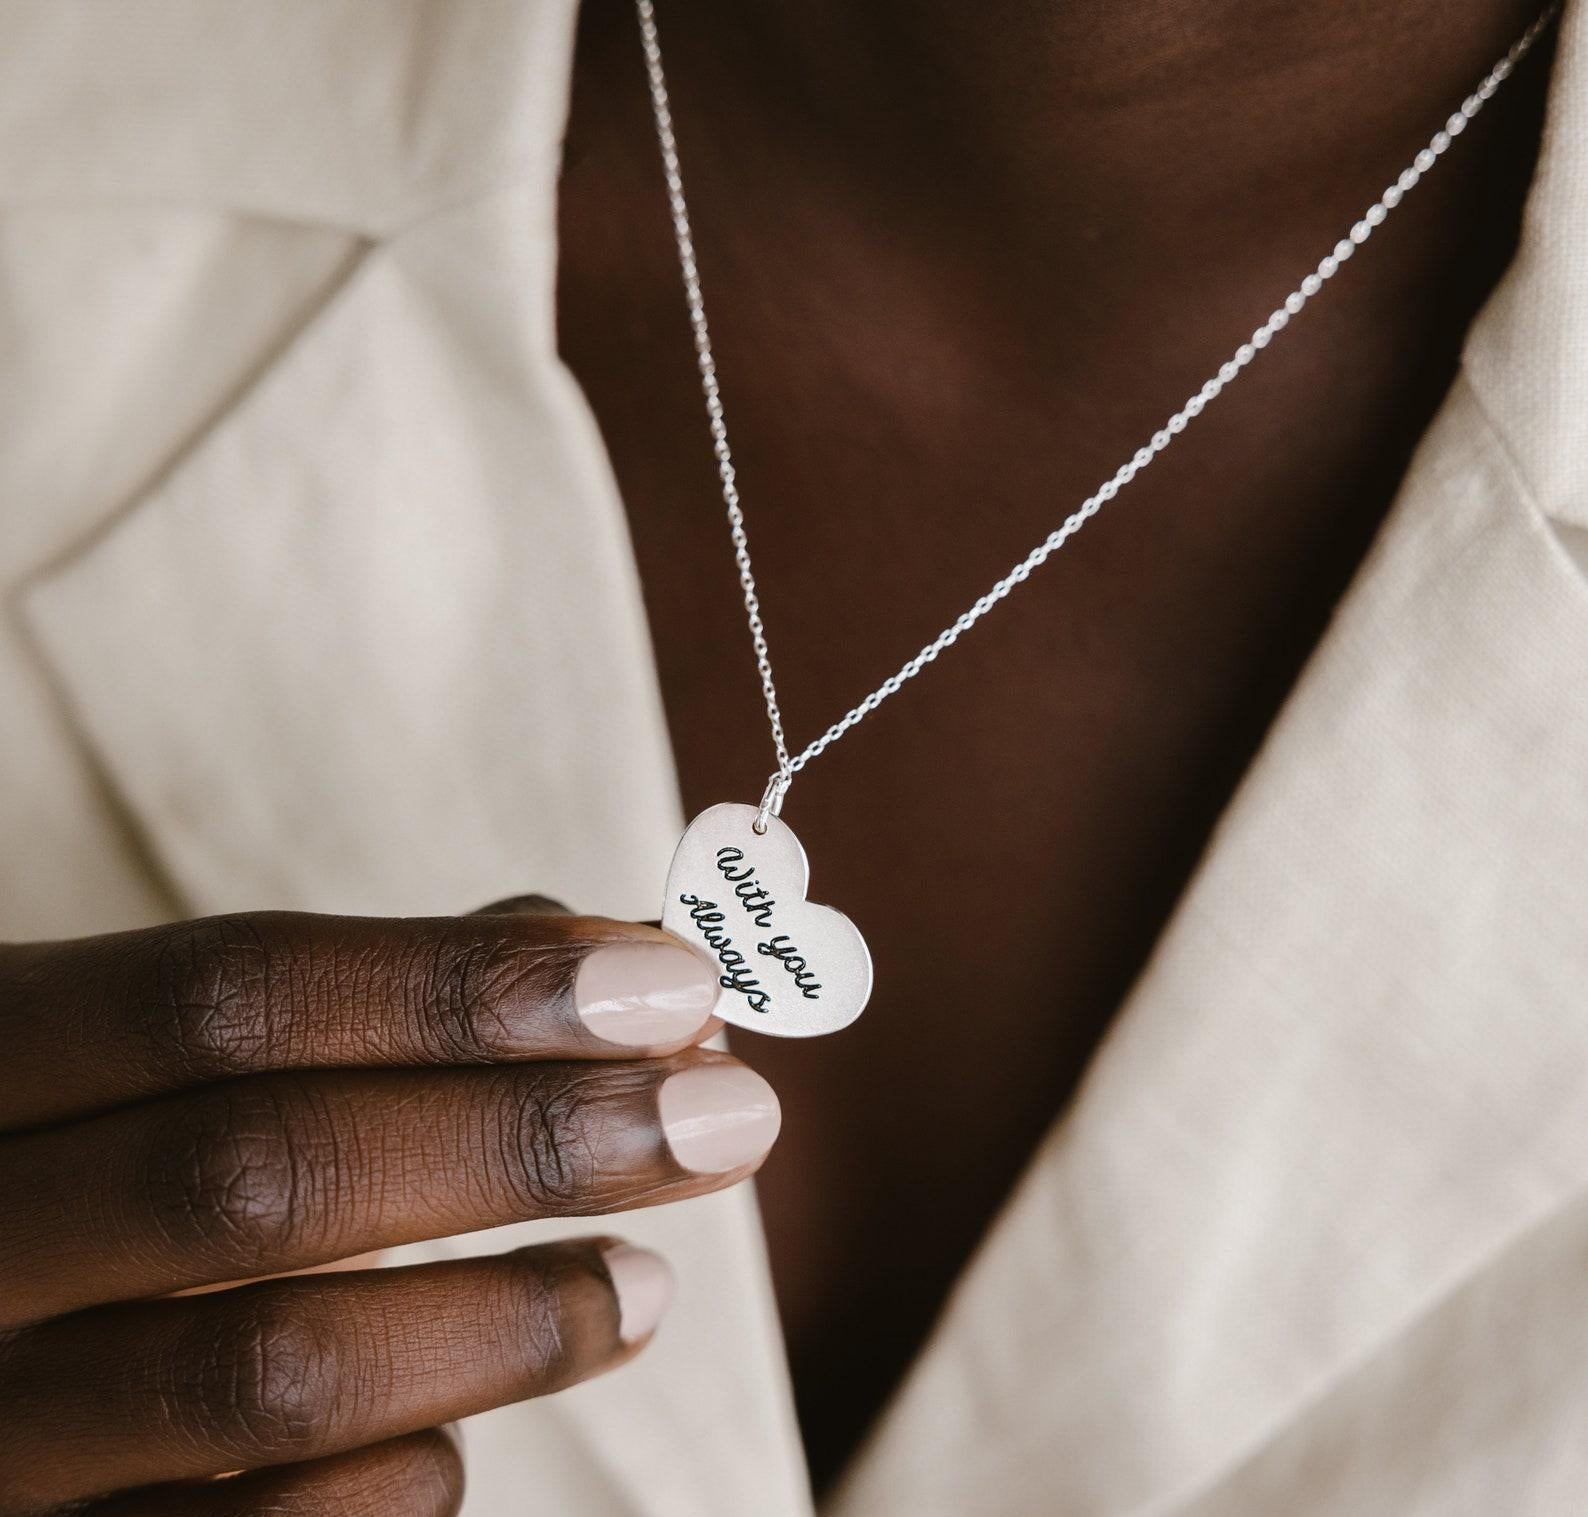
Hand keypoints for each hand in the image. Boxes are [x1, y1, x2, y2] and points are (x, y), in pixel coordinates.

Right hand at [0, 903, 777, 1514]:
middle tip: (727, 1116)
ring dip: (508, 1320)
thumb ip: (365, 998)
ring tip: (650, 1280)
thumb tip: (603, 954)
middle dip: (528, 1139)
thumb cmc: (86, 1159)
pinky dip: (396, 1476)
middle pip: (265, 1176)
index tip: (671, 981)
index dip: (469, 986)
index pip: (236, 995)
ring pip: (266, 1372)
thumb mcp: (155, 1054)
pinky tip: (466, 1432)